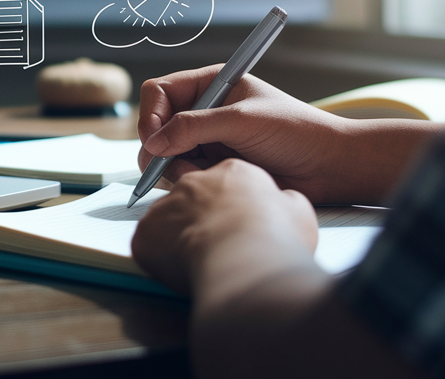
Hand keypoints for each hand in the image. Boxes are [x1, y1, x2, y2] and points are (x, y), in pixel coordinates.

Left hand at [131, 159, 317, 294]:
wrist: (244, 260)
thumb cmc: (275, 238)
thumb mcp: (299, 213)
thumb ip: (287, 203)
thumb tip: (285, 203)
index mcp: (232, 173)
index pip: (226, 184)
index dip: (232, 208)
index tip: (240, 228)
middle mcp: (193, 182)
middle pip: (193, 199)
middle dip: (202, 221)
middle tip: (220, 247)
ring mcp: (165, 205)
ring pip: (168, 221)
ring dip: (180, 239)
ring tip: (202, 263)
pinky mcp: (146, 232)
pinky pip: (148, 244)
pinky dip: (160, 259)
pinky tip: (181, 272)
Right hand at [138, 66, 350, 202]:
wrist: (329, 166)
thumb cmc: (295, 131)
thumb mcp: (242, 121)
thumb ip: (195, 127)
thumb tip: (154, 143)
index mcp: (211, 84)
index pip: (160, 92)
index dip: (151, 115)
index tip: (154, 140)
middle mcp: (204, 109)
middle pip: (157, 124)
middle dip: (158, 146)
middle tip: (167, 167)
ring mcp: (208, 139)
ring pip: (166, 153)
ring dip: (175, 166)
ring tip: (203, 173)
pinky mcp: (215, 164)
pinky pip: (183, 172)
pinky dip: (189, 179)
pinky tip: (213, 180)